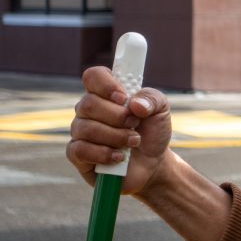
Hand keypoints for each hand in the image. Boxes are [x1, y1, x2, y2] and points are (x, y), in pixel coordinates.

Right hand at [67, 66, 173, 194]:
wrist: (153, 164)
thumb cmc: (152, 132)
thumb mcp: (161, 110)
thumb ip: (152, 99)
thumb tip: (134, 104)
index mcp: (107, 94)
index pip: (93, 76)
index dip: (105, 84)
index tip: (123, 97)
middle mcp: (89, 110)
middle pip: (88, 103)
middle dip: (117, 116)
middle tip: (135, 124)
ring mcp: (81, 132)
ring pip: (86, 128)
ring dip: (116, 136)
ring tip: (133, 141)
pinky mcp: (78, 155)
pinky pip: (79, 150)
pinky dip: (103, 154)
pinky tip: (119, 157)